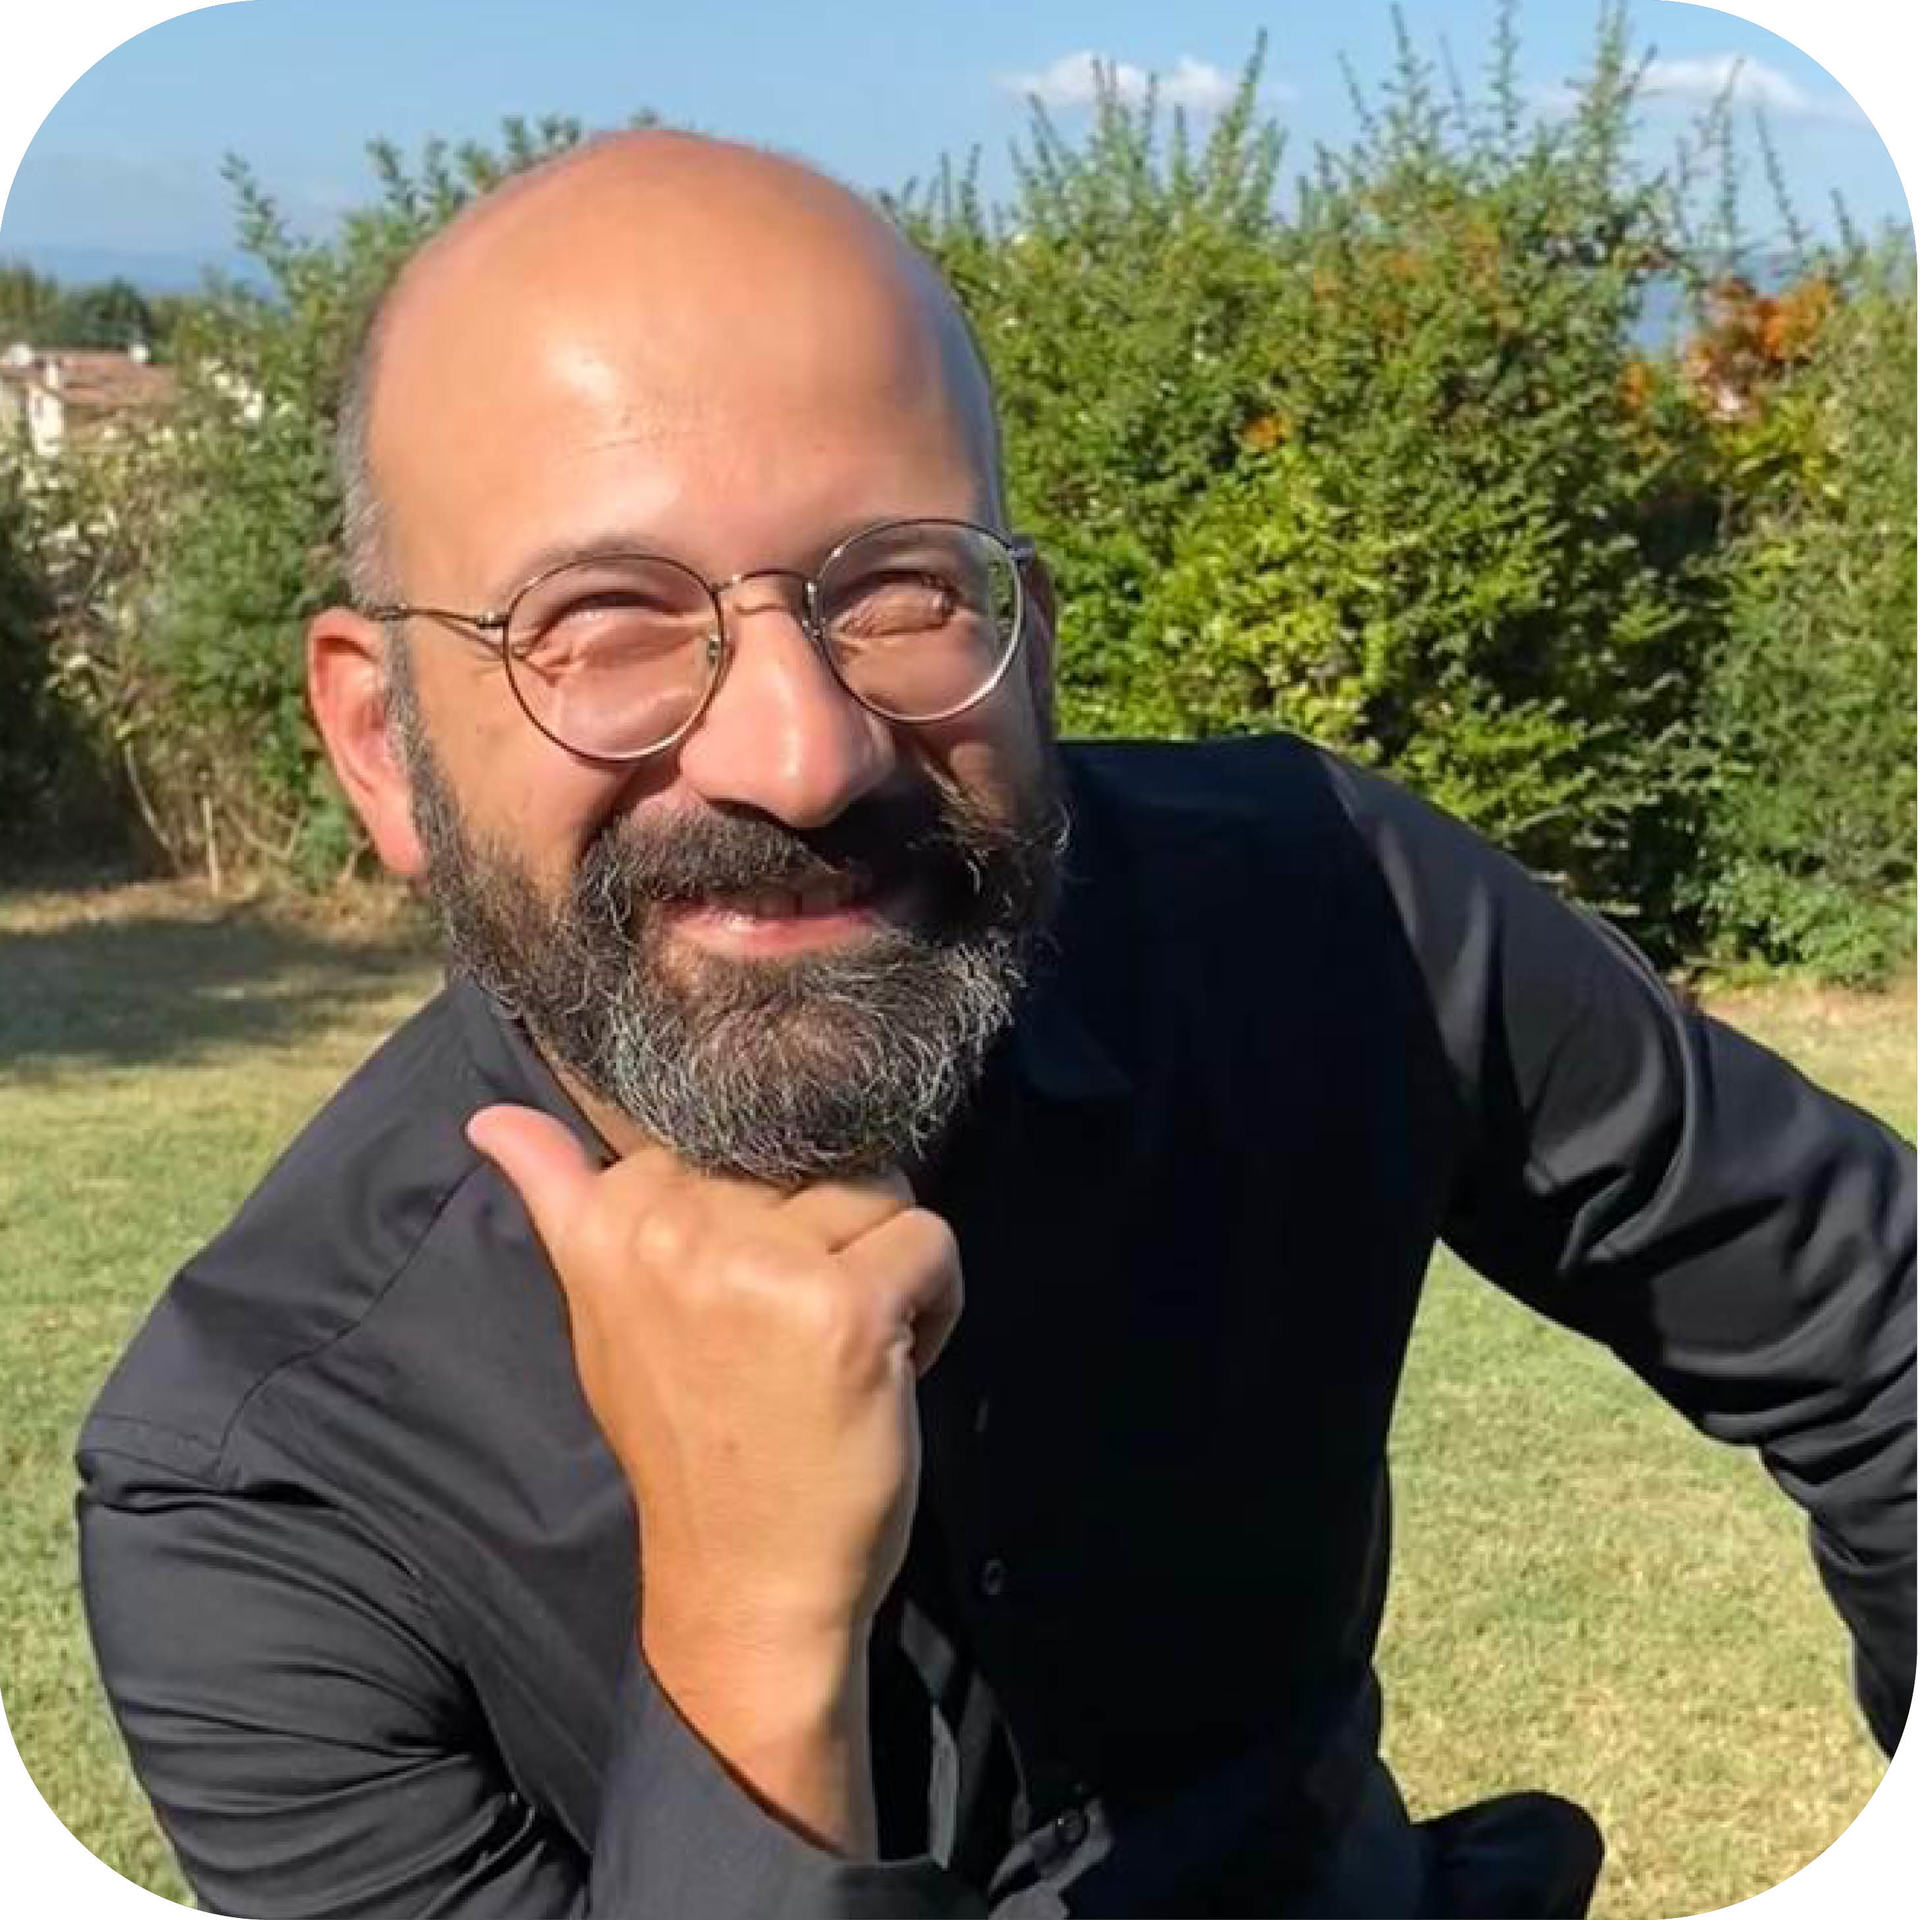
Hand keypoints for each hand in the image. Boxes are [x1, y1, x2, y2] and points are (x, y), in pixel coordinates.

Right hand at [466, 1105, 963, 1850]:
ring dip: (882, 1263)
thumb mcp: (599, 1311)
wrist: (741, 1581)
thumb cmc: (685, 1442)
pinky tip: (891, 1367)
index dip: (755, 1211)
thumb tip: (488, 1114)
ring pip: (876, 1188)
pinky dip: (935, 1302)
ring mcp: (763, 1265)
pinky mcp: (846, 1306)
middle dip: (821, 1233)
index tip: (732, 1299)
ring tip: (840, 1345)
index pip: (722, 1133)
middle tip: (789, 1334)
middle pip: (804, 1156)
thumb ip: (563, 1199)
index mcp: (613, 1222)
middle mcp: (676, 1228)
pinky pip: (930, 1241)